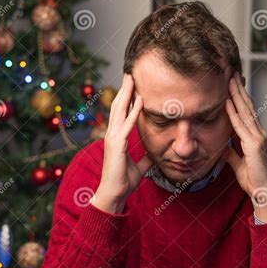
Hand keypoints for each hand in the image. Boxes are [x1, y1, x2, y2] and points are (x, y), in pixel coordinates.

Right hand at [91, 74, 152, 213]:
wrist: (114, 194)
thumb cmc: (123, 181)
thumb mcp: (139, 167)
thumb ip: (145, 159)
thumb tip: (154, 155)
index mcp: (116, 137)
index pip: (121, 113)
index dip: (126, 98)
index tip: (132, 86)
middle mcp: (112, 134)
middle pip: (118, 106)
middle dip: (124, 89)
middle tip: (130, 73)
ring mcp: (112, 138)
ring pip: (120, 110)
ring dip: (127, 93)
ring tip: (132, 78)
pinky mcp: (117, 144)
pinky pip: (127, 123)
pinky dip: (133, 110)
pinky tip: (139, 99)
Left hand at [221, 72, 266, 222]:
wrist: (264, 193)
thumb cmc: (253, 179)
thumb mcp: (237, 163)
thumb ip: (231, 153)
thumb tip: (222, 146)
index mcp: (254, 136)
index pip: (246, 112)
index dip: (239, 97)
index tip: (232, 84)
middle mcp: (258, 133)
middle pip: (247, 107)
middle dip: (238, 89)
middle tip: (231, 73)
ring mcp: (257, 138)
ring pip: (244, 112)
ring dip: (236, 95)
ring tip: (229, 80)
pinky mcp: (254, 145)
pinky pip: (240, 126)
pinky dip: (233, 113)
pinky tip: (226, 101)